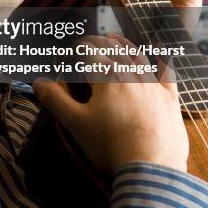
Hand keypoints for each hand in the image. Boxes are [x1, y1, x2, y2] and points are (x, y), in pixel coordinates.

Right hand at [33, 34, 188, 175]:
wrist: (151, 169)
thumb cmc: (109, 145)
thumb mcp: (76, 123)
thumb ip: (55, 100)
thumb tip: (38, 82)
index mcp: (106, 75)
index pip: (88, 51)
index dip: (76, 48)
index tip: (68, 51)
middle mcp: (130, 72)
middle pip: (112, 49)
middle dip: (97, 43)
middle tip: (88, 43)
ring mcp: (153, 84)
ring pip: (137, 55)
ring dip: (123, 44)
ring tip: (114, 38)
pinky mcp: (170, 99)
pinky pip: (167, 73)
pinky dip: (161, 60)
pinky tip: (160, 53)